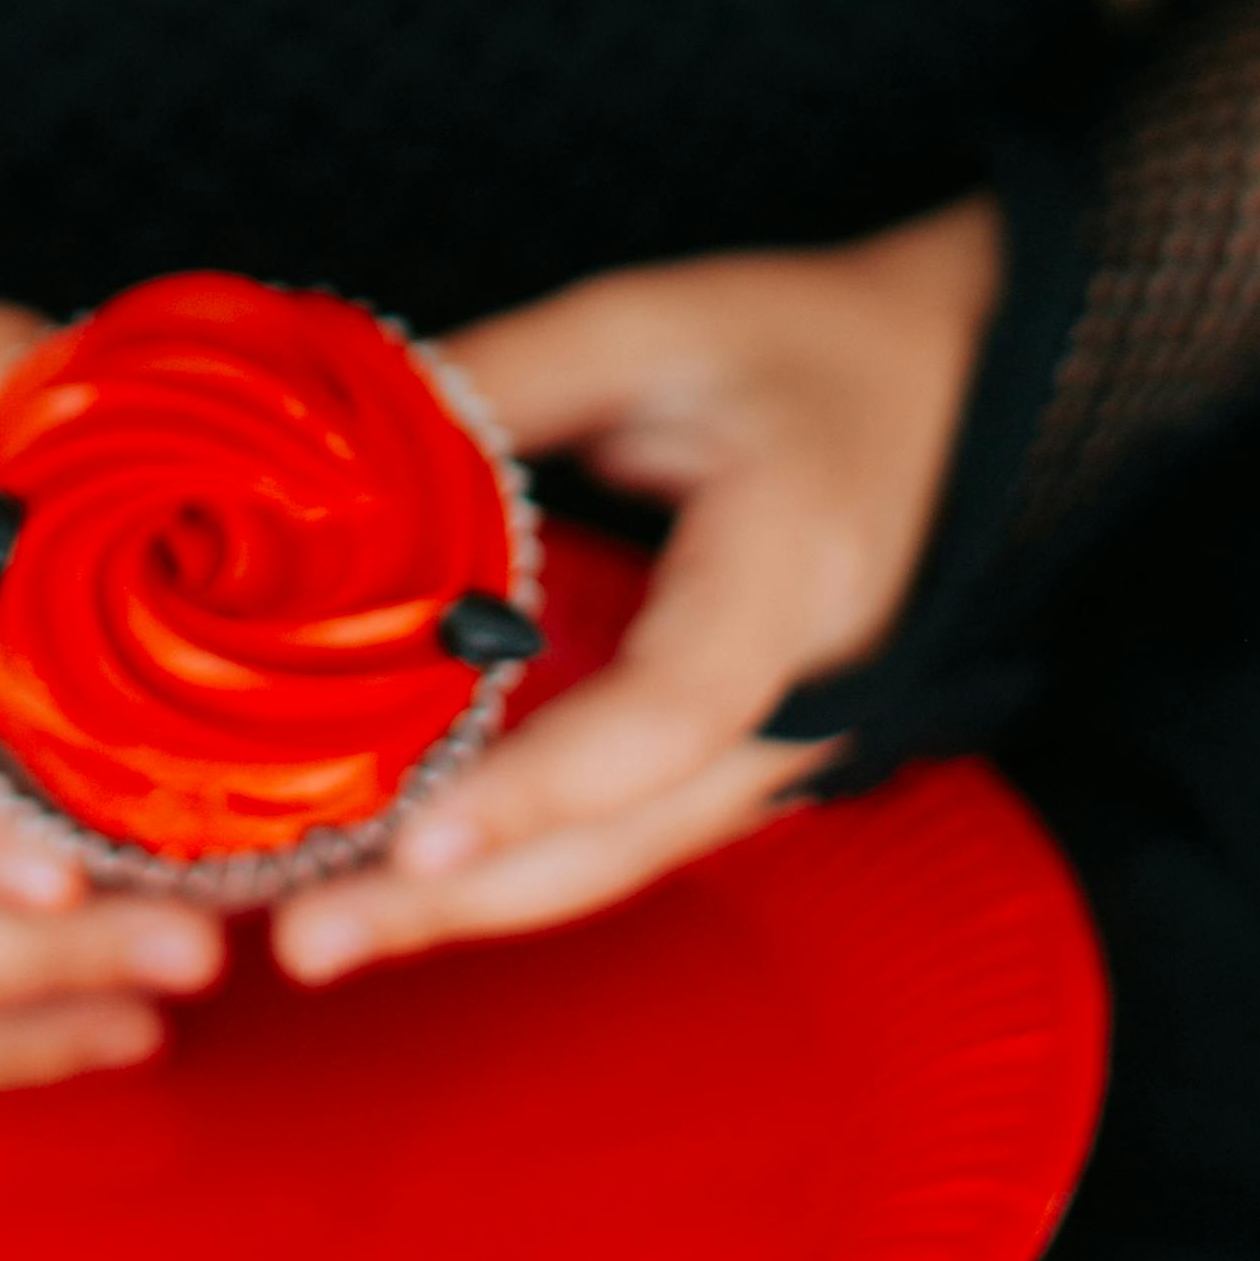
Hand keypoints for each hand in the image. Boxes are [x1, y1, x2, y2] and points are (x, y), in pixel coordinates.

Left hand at [271, 206, 1001, 987]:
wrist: (954, 391)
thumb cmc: (816, 346)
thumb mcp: (659, 322)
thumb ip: (508, 378)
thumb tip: (342, 436)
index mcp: (789, 579)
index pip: (668, 712)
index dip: (543, 784)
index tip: (419, 839)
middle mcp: (799, 703)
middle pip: (627, 839)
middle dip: (462, 901)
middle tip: (305, 939)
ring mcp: (779, 749)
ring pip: (619, 859)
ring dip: (473, 903)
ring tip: (317, 931)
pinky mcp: (743, 757)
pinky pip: (625, 832)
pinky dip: (514, 861)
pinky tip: (399, 878)